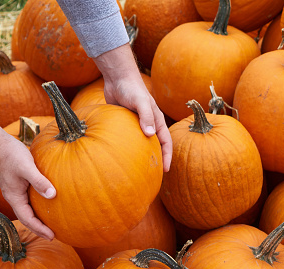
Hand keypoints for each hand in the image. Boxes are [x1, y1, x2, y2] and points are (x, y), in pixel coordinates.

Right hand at [0, 121, 55, 239]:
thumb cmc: (12, 155)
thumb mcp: (27, 168)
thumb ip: (39, 181)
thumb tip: (53, 195)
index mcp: (14, 197)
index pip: (27, 219)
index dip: (39, 229)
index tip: (52, 236)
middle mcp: (14, 197)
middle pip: (27, 218)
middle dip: (39, 228)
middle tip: (53, 235)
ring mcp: (16, 191)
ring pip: (28, 209)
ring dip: (39, 218)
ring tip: (52, 223)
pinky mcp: (19, 185)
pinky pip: (30, 200)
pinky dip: (38, 206)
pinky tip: (48, 203)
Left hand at [93, 44, 171, 171]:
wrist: (117, 78)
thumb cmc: (131, 88)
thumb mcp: (140, 102)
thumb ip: (145, 116)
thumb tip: (149, 134)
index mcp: (156, 119)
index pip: (165, 141)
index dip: (167, 156)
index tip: (165, 170)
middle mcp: (148, 123)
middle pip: (155, 145)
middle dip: (156, 159)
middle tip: (153, 175)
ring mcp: (136, 124)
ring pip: (141, 143)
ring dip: (141, 155)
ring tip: (137, 171)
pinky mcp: (124, 123)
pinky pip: (128, 138)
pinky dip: (127, 148)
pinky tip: (119, 157)